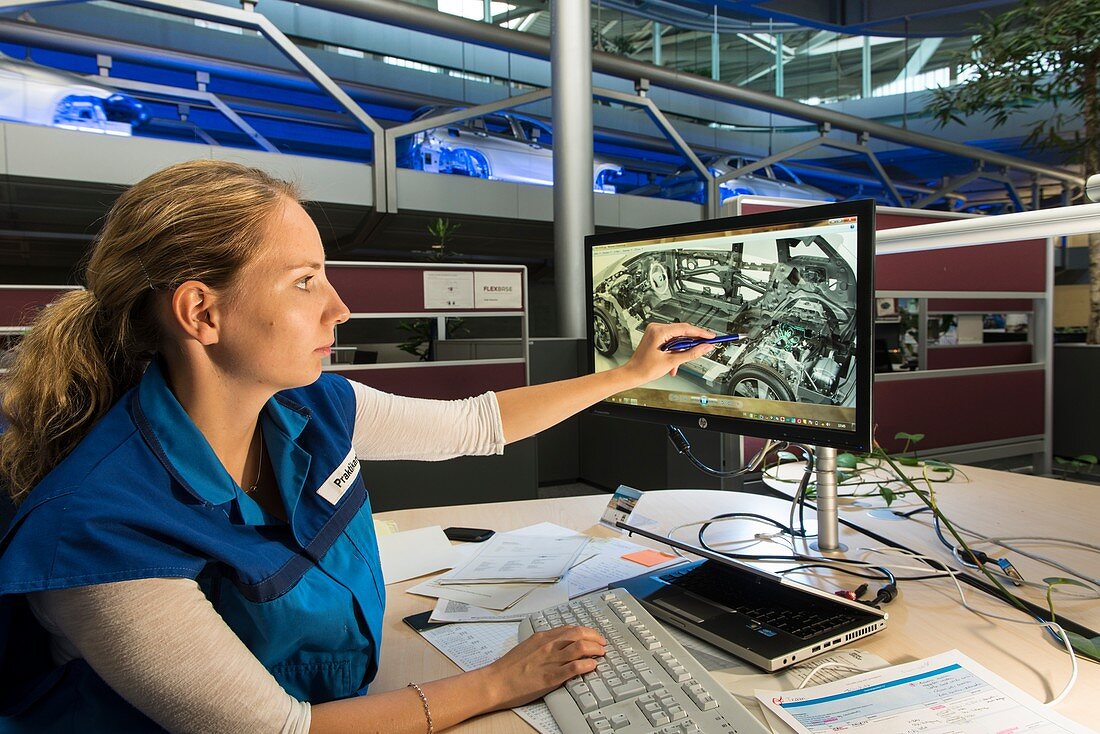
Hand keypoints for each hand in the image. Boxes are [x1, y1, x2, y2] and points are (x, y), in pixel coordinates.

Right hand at [481, 625, 606, 709]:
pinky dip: (586, 665)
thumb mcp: (526, 647)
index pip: (569, 629)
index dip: (585, 631)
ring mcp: (550, 661)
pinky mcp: (550, 678)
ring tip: (601, 652)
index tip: (592, 635)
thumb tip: (556, 642)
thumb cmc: (508, 667)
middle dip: (594, 637)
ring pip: (579, 648)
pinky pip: (573, 668)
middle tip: (602, 642)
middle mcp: (548, 646)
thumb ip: (543, 643)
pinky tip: (593, 666)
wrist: (496, 682)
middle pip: (578, 634)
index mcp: (542, 638)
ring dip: (594, 649)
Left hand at [623, 322, 715, 382]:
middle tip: (706, 346)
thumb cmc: (645, 368)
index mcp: (659, 331)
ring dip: (682, 350)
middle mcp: (656, 328)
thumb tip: (705, 348)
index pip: (685, 328)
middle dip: (693, 342)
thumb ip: (691, 353)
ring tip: (682, 361)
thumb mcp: (672, 361)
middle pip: (682, 332)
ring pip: (677, 338)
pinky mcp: (655, 337)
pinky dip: (676, 350)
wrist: (633, 374)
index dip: (701, 333)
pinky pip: (671, 340)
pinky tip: (675, 361)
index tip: (711, 336)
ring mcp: (655, 332)